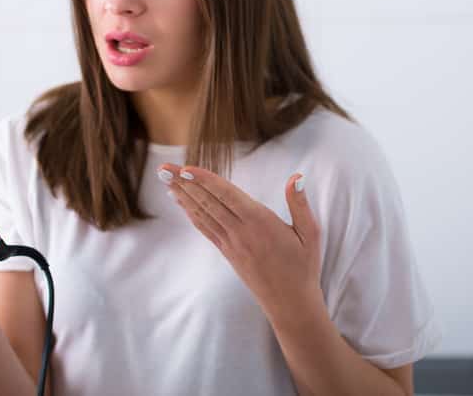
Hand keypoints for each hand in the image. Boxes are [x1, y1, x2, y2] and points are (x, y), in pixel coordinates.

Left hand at [158, 163, 322, 325]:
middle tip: (163, 167)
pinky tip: (180, 201)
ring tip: (164, 180)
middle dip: (183, 183)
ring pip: (202, 214)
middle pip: (207, 201)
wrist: (290, 304)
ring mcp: (231, 243)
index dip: (205, 180)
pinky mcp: (227, 252)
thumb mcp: (309, 234)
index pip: (226, 195)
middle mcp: (240, 231)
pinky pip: (205, 229)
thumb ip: (300, 204)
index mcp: (260, 222)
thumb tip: (297, 176)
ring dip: (182, 195)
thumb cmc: (303, 266)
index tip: (185, 168)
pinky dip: (191, 213)